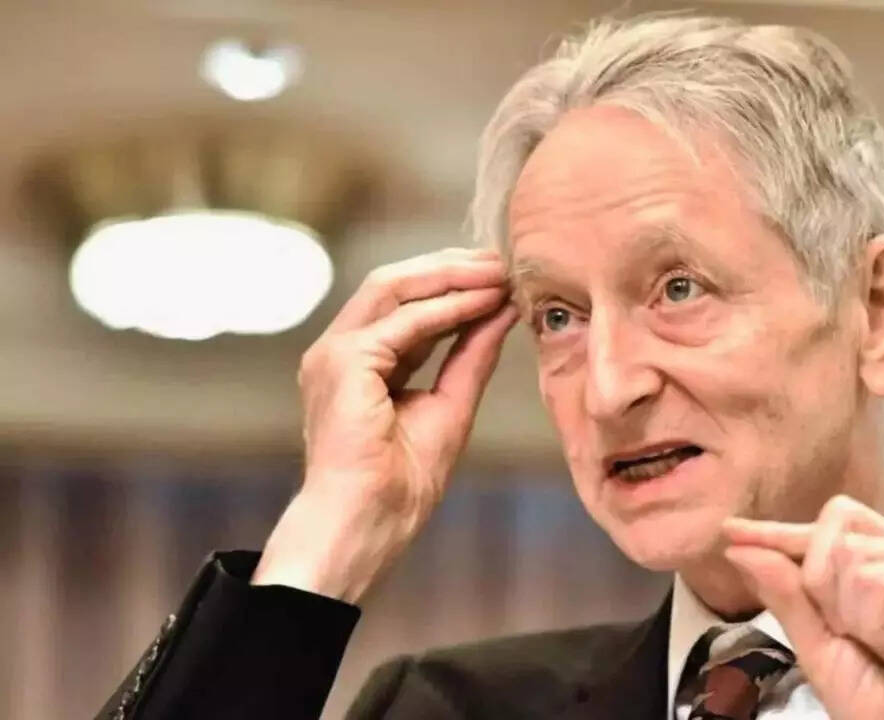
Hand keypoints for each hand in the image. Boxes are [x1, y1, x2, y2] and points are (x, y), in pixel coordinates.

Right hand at [253, 248, 517, 602]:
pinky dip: (447, 308)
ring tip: (497, 272)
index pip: (405, 305)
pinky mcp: (343, 363)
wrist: (367, 525)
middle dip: (451, 267)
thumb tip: (501, 309)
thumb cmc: (400, 484)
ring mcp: (334, 353)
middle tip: (501, 261)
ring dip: (450, 276)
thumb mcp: (450, 404)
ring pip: (392, 286)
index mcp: (358, 363)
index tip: (500, 277)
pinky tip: (483, 302)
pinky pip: (402, 322)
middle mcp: (339, 351)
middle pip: (394, 283)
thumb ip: (471, 354)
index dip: (452, 285)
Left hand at [722, 496, 883, 719]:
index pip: (828, 526)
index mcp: (883, 563)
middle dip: (820, 584)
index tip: (732, 532)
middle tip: (853, 635)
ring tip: (883, 648)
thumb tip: (739, 547)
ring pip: (849, 553)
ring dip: (849, 615)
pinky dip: (872, 625)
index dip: (780, 531)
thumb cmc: (876, 704)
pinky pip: (874, 580)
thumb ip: (785, 591)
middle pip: (834, 526)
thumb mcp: (815, 644)